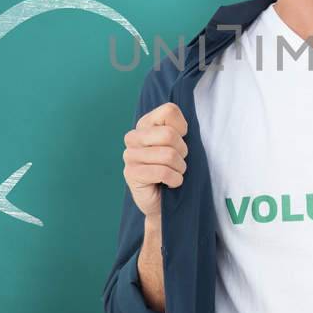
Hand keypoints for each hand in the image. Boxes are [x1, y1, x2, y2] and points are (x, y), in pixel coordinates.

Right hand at [123, 102, 188, 218]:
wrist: (165, 201)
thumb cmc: (174, 168)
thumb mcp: (180, 144)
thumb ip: (178, 129)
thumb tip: (182, 128)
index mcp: (145, 124)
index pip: (169, 111)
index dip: (182, 129)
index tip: (180, 142)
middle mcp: (133, 137)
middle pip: (169, 134)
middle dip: (182, 152)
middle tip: (178, 162)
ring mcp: (129, 155)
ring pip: (168, 155)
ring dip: (179, 169)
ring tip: (174, 173)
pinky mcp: (131, 173)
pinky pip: (163, 172)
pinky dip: (174, 180)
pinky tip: (170, 183)